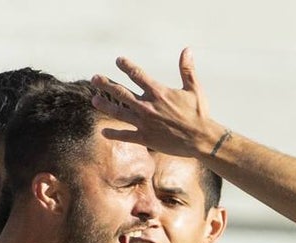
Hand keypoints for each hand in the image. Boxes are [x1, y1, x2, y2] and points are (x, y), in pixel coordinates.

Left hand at [92, 48, 223, 158]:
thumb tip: (187, 50)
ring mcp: (144, 122)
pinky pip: (125, 135)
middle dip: (106, 84)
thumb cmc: (199, 114)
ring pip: (118, 112)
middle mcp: (147, 106)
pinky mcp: (146, 138)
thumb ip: (187, 70)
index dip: (126, 66)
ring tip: (94, 100)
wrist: (201, 139)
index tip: (118, 61)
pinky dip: (114, 133)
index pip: (137, 74)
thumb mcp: (194, 89)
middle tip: (95, 79)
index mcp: (158, 92)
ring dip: (104, 105)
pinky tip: (104, 132)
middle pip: (120, 92)